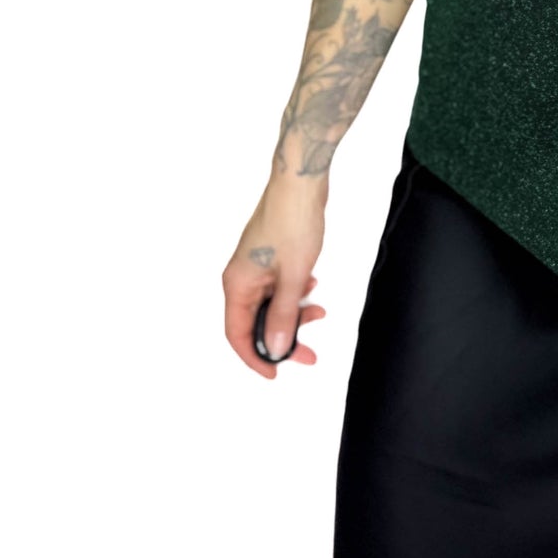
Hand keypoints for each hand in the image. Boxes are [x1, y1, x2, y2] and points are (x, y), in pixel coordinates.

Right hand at [223, 177, 328, 378]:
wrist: (301, 183)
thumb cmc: (293, 221)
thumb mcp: (294, 276)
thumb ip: (285, 315)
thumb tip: (277, 349)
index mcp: (237, 284)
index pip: (237, 334)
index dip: (254, 358)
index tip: (274, 373)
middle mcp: (241, 278)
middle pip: (256, 322)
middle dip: (282, 339)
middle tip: (308, 353)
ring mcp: (256, 267)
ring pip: (270, 305)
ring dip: (294, 314)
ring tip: (320, 312)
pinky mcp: (270, 257)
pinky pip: (279, 287)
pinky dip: (295, 294)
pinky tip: (313, 288)